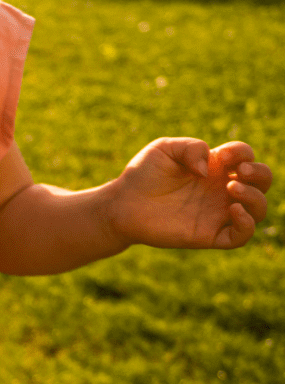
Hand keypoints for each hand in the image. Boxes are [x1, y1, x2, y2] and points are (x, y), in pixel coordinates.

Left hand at [110, 138, 272, 249]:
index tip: (222, 155)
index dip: (242, 153)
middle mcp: (220, 189)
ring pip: (258, 209)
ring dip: (255, 196)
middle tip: (240, 171)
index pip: (245, 157)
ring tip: (231, 188)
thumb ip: (191, 147)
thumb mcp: (164, 149)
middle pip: (262, 182)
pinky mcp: (208, 234)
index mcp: (214, 167)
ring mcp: (217, 212)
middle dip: (260, 173)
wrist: (122, 204)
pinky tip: (233, 210)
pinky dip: (247, 225)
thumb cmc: (143, 175)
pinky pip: (241, 236)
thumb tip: (209, 168)